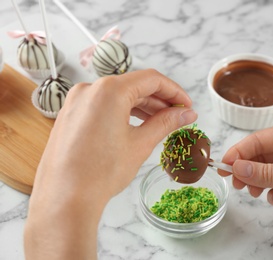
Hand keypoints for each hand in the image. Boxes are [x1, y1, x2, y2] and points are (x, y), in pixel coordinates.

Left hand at [24, 69, 196, 258]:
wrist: (65, 198)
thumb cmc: (101, 172)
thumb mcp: (141, 144)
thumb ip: (166, 123)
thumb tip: (186, 113)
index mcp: (109, 90)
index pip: (151, 79)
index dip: (174, 91)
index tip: (186, 105)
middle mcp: (89, 89)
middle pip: (134, 86)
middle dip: (159, 100)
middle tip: (178, 115)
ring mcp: (76, 102)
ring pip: (118, 95)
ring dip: (142, 106)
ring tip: (160, 122)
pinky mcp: (70, 115)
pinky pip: (102, 105)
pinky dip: (122, 111)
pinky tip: (136, 125)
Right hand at [219, 122, 272, 232]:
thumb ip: (269, 173)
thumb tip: (238, 168)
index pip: (260, 140)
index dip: (240, 151)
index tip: (224, 165)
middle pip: (263, 157)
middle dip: (248, 169)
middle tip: (236, 183)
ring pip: (270, 173)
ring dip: (261, 183)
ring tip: (255, 192)